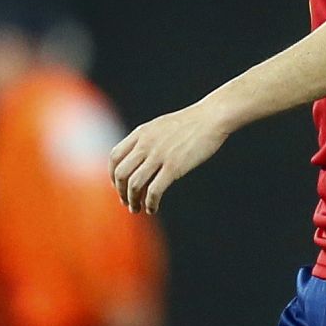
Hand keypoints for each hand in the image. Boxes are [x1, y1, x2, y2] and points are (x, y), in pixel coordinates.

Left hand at [109, 100, 231, 213]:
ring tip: (138, 208)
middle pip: (121, 174)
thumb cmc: (192, 122)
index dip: (113, 175)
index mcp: (141, 133)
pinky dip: (150, 203)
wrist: (213, 116)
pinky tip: (153, 207)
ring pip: (134, 185)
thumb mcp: (161, 125)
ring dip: (133, 201)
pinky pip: (154, 190)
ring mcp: (160, 155)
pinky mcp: (174, 166)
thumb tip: (140, 157)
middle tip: (127, 201)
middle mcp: (146, 144)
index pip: (115, 157)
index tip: (120, 186)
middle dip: (121, 192)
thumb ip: (147, 139)